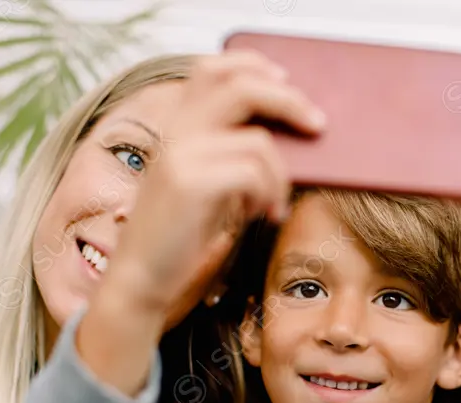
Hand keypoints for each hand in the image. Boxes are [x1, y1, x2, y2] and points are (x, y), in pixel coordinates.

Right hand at [104, 50, 326, 321]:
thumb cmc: (180, 237)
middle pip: (241, 87)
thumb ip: (229, 155)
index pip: (212, 69)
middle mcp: (176, 134)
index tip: (286, 80)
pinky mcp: (191, 184)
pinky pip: (253, 173)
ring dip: (281, 176)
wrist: (142, 278)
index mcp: (177, 128)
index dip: (253, 66)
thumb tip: (288, 137)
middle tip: (319, 126)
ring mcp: (180, 156)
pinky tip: (264, 215)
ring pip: (258, 142)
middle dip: (289, 101)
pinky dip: (270, 194)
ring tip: (274, 204)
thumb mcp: (206, 185)